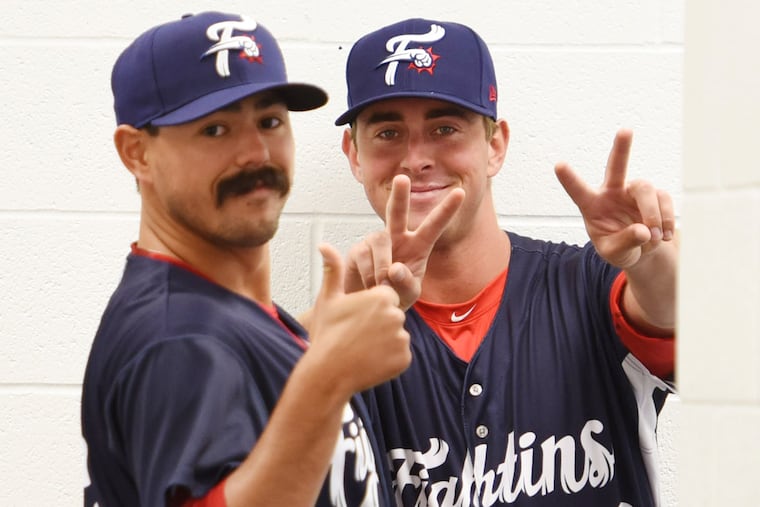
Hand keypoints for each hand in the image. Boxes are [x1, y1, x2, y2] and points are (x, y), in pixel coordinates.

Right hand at [306, 243, 410, 395]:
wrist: (327, 373)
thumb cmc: (327, 334)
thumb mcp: (329, 299)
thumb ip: (333, 270)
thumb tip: (324, 245)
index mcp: (381, 296)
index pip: (386, 297)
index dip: (371, 309)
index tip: (357, 320)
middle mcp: (396, 314)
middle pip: (393, 316)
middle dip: (380, 325)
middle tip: (358, 336)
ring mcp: (402, 338)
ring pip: (397, 336)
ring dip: (384, 342)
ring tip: (362, 350)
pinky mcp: (405, 358)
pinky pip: (400, 355)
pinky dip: (389, 360)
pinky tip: (370, 361)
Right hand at [345, 174, 464, 308]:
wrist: (370, 304)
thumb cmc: (395, 295)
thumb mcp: (408, 294)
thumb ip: (406, 284)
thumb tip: (393, 268)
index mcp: (418, 245)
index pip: (434, 225)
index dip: (446, 210)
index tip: (461, 193)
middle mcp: (396, 237)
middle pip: (397, 213)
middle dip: (400, 195)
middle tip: (402, 179)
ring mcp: (375, 241)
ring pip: (380, 244)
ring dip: (382, 270)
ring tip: (383, 288)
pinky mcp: (358, 250)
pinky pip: (364, 259)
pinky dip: (369, 278)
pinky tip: (369, 286)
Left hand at [554, 129, 674, 268]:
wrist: (639, 250)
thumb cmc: (618, 248)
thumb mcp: (614, 254)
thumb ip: (625, 242)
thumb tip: (644, 231)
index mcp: (593, 205)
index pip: (579, 191)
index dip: (569, 179)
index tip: (558, 165)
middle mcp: (612, 192)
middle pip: (617, 166)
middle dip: (621, 148)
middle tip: (625, 130)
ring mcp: (634, 192)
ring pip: (646, 188)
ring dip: (653, 214)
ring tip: (654, 237)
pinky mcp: (655, 196)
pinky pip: (664, 200)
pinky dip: (666, 219)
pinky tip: (663, 235)